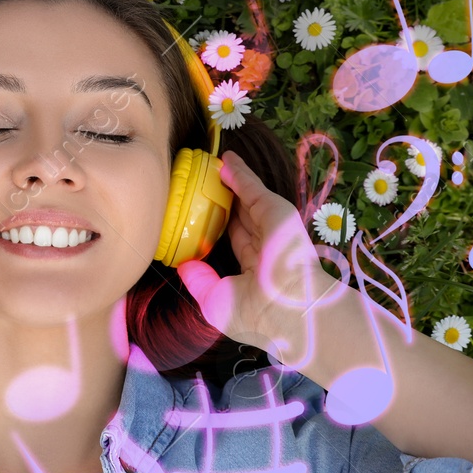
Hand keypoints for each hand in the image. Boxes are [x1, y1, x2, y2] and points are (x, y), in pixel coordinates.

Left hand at [174, 150, 343, 368]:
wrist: (288, 310)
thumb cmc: (254, 313)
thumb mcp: (215, 301)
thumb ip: (198, 281)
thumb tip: (184, 265)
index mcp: (257, 269)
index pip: (237, 240)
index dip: (221, 225)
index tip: (205, 212)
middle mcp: (267, 245)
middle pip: (241, 215)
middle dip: (225, 199)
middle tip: (206, 181)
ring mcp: (272, 226)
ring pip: (247, 197)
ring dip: (231, 179)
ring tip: (213, 163)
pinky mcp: (275, 211)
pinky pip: (252, 187)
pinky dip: (239, 173)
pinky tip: (225, 159)